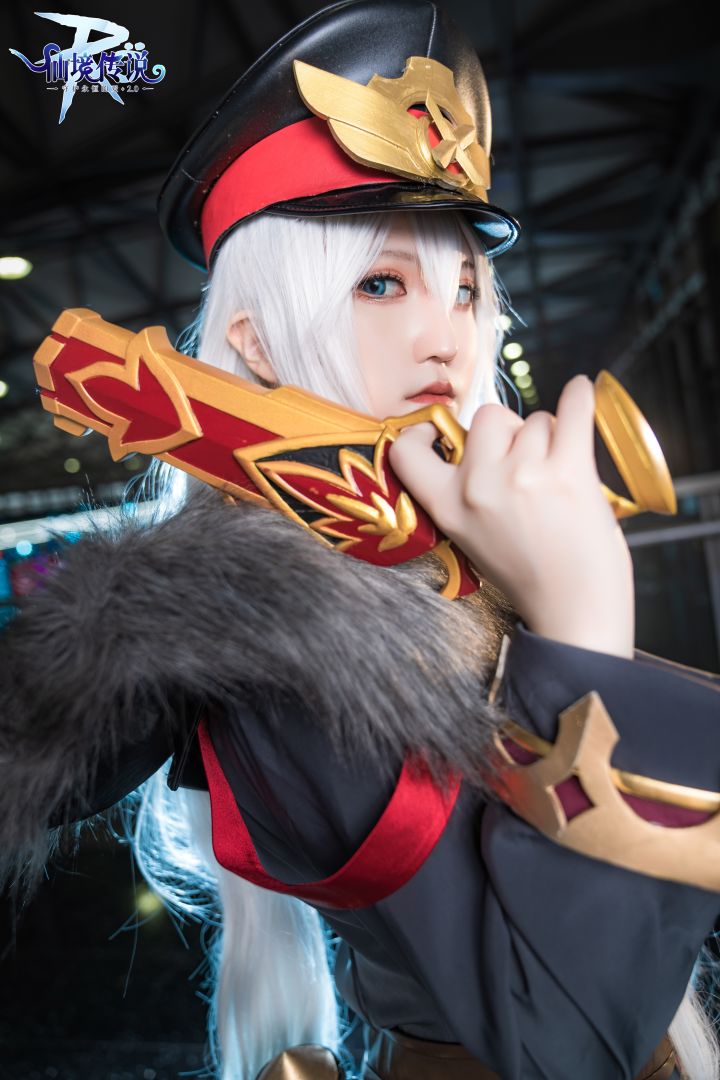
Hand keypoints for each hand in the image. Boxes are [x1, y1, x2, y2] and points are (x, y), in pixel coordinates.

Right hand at [389, 376, 634, 657]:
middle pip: (490, 417)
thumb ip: (469, 492)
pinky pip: (573, 410)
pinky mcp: (568, 471)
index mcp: (448, 507)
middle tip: (529, 469)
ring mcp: (523, 476)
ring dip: (552, 439)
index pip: (407, 451)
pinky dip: (580, 398)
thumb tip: (490, 438)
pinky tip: (581, 392)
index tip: (435, 431)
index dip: (423, 432)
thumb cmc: (529, 577)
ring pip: (537, 420)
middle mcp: (478, 487)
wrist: (574, 613)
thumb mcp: (473, 538)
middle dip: (512, 433)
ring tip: (560, 481)